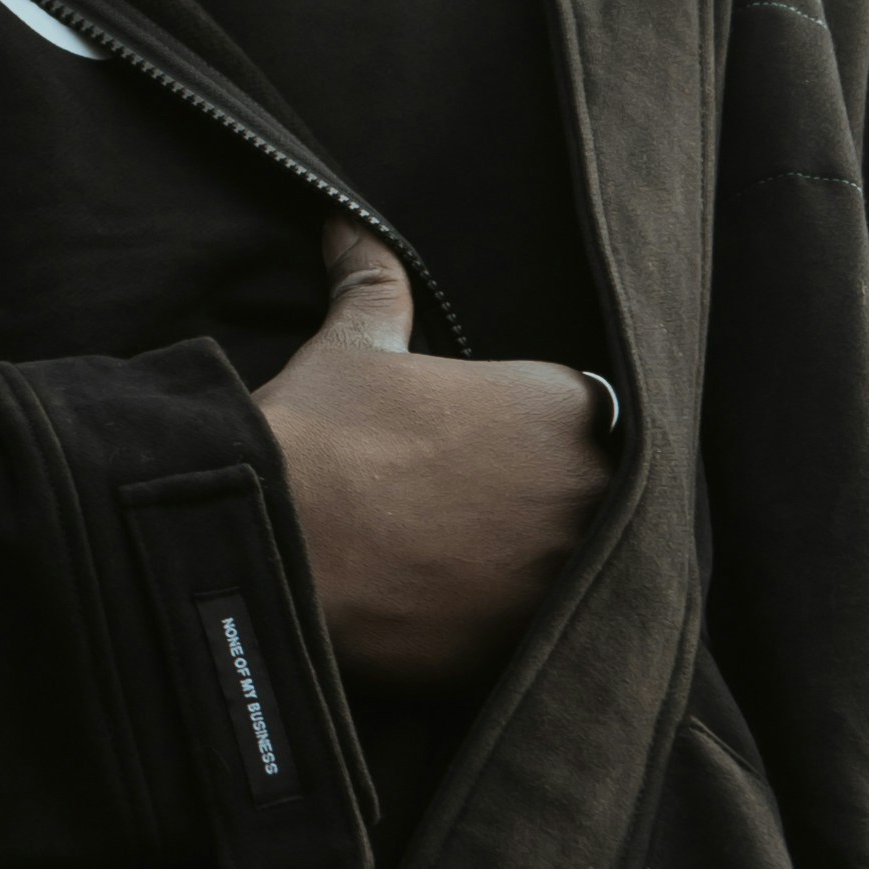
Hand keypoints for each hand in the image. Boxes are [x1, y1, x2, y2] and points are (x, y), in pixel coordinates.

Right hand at [250, 219, 612, 691]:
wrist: (275, 540)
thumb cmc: (319, 435)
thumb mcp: (350, 350)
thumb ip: (374, 287)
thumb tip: (346, 225)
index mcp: (564, 405)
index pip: (582, 421)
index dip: (528, 440)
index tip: (477, 457)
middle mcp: (593, 487)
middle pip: (590, 497)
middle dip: (543, 505)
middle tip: (463, 516)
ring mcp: (573, 573)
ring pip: (575, 572)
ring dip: (534, 569)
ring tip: (458, 568)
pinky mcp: (540, 643)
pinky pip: (544, 634)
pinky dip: (508, 625)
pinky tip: (451, 613)